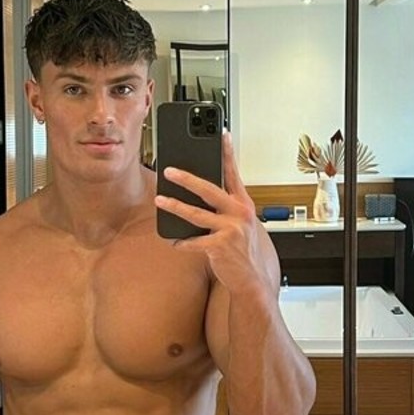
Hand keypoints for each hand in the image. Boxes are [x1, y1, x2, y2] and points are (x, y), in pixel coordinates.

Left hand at [154, 130, 272, 294]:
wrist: (252, 280)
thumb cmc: (243, 250)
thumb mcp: (240, 224)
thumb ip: (224, 207)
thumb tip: (198, 192)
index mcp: (243, 204)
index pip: (233, 173)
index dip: (227, 153)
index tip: (221, 134)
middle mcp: (239, 213)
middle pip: (209, 189)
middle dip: (187, 178)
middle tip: (169, 170)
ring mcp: (231, 230)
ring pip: (196, 214)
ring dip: (175, 206)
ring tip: (160, 200)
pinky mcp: (220, 247)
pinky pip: (194, 241)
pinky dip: (182, 242)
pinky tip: (174, 242)